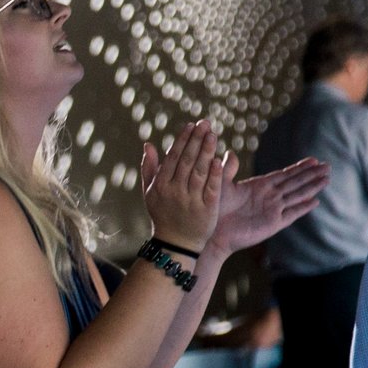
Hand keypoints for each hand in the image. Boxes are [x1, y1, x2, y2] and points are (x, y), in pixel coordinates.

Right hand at [139, 119, 229, 254]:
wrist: (175, 244)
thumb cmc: (163, 215)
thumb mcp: (150, 193)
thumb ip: (149, 168)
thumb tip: (148, 145)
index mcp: (160, 186)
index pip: (173, 158)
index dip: (182, 140)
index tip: (191, 125)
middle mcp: (174, 191)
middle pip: (187, 161)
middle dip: (196, 140)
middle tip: (205, 123)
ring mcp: (190, 200)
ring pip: (199, 171)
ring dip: (206, 151)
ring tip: (212, 135)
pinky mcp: (206, 209)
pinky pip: (211, 188)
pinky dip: (214, 174)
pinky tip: (218, 159)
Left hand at [204, 157, 329, 258]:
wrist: (210, 233)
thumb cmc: (212, 210)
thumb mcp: (219, 185)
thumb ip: (227, 170)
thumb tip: (229, 152)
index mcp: (258, 186)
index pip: (284, 175)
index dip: (299, 167)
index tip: (314, 160)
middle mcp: (269, 197)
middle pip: (295, 183)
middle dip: (311, 175)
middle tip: (328, 166)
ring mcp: (272, 210)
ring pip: (297, 196)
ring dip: (312, 187)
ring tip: (327, 179)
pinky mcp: (272, 224)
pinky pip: (292, 214)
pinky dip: (303, 208)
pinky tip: (315, 201)